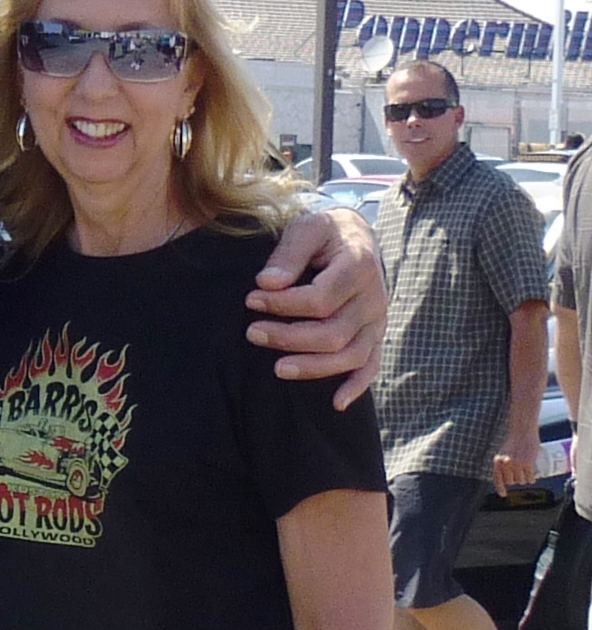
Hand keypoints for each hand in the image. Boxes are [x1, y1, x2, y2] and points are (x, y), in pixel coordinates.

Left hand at [246, 208, 386, 410]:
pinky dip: (356, 386)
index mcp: (359, 266)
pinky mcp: (375, 335)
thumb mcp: (307, 227)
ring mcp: (377, 320)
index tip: (252, 299)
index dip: (283, 305)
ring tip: (277, 368)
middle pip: (333, 333)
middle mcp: (374, 297)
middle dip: (289, 337)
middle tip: (252, 333)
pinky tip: (335, 403)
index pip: (320, 299)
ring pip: (350, 356)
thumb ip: (289, 253)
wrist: (356, 236)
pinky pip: (371, 366)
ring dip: (312, 367)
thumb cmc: (325, 233)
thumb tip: (267, 283)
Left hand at [493, 427, 542, 495]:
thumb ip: (504, 462)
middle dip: (516, 480)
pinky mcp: (528, 464)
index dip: (500, 488)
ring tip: (527, 473)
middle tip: (521, 474)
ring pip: (521, 481)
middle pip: (511, 481)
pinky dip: (532, 479)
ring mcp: (517, 464)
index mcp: (498, 461)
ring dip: (525, 479)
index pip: (497, 479)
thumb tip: (508, 478)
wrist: (523, 429)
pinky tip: (533, 478)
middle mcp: (506, 464)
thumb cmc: (515, 439)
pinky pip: (530, 478)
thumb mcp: (504, 451)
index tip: (504, 494)